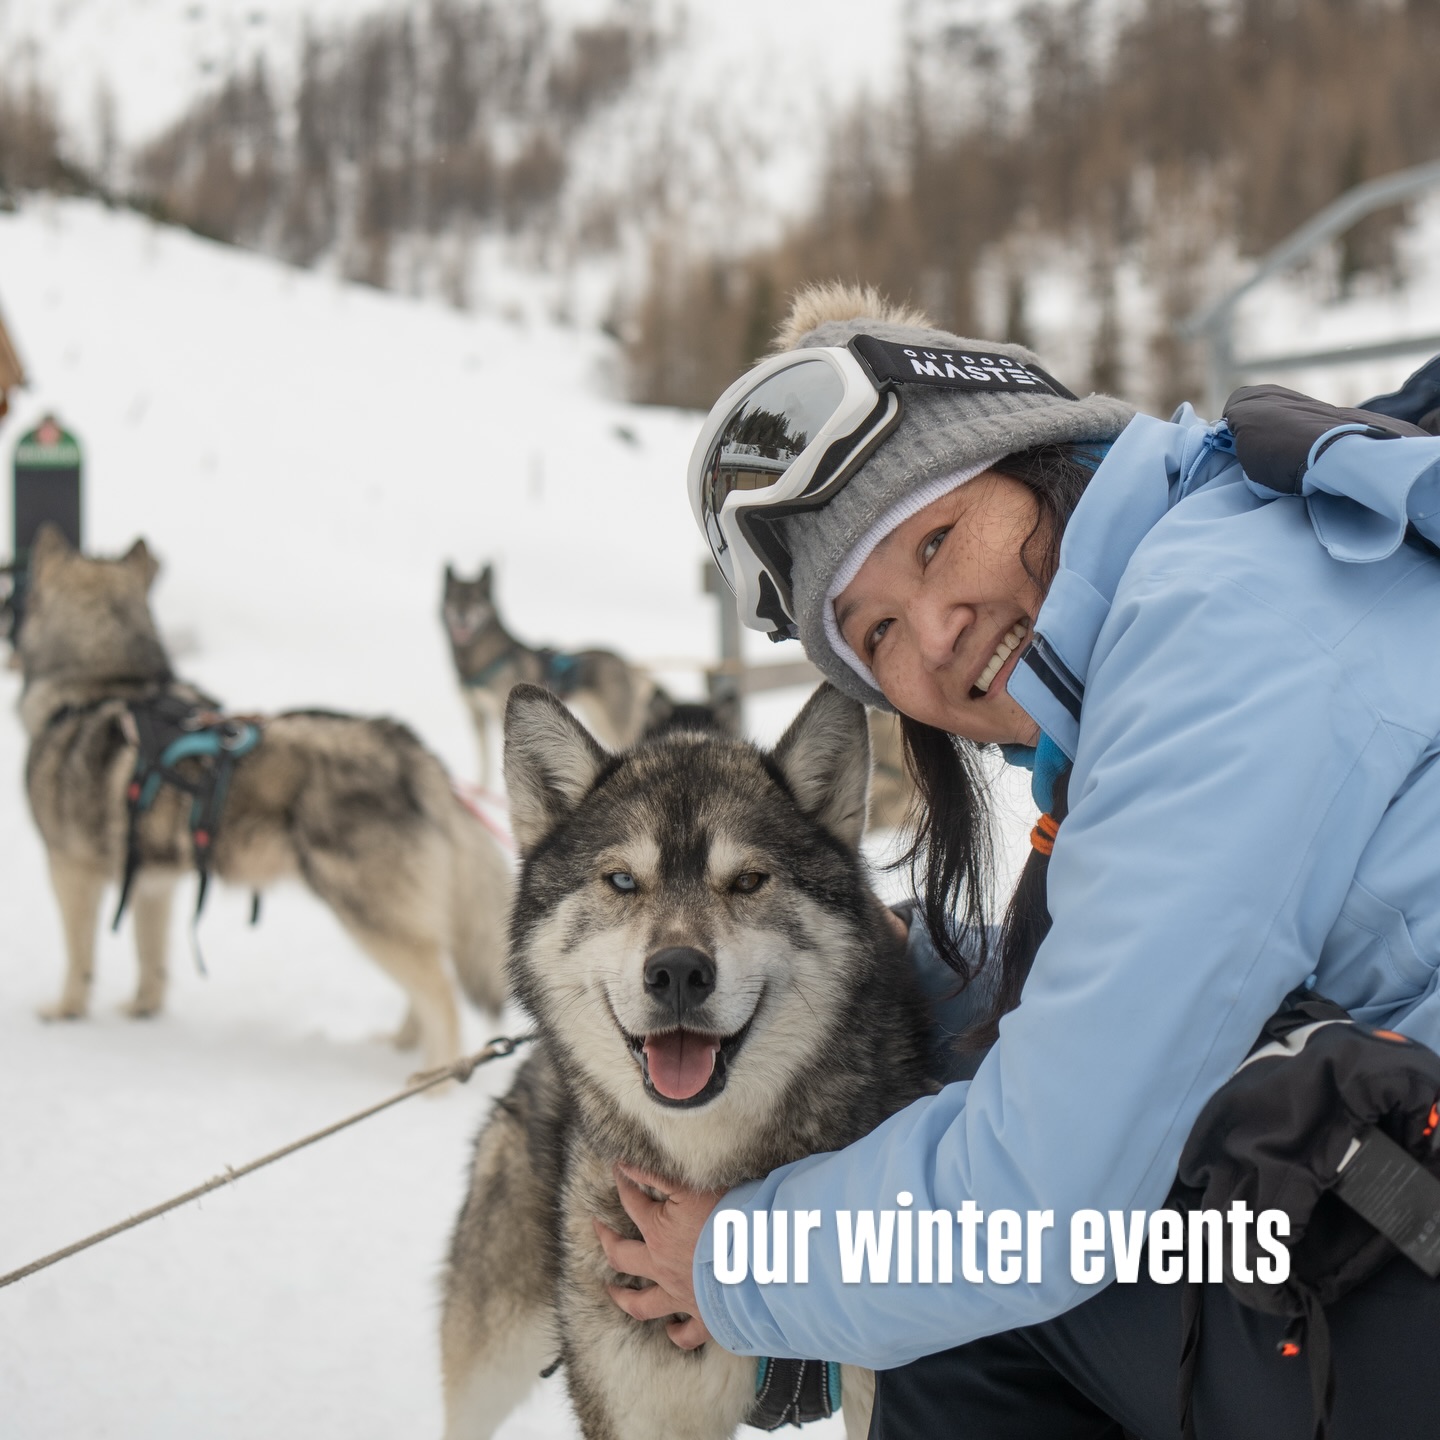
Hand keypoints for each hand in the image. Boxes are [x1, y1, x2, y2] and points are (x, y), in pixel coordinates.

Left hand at [594, 1163, 725, 1350]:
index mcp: (658, 1233)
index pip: (632, 1204)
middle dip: (607, 1243)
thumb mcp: (691, 1186)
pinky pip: (686, 1334)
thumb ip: (655, 1174)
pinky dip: (677, 1334)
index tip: (617, 1172)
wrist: (759, 1262)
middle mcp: (662, 1268)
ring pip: (642, 1304)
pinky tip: (671, 1330)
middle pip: (622, 1258)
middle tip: (599, 1231)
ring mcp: (680, 1295)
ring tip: (614, 1292)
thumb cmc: (729, 1218)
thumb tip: (623, 1165)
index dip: (623, 1185)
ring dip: (624, 1298)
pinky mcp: (703, 1317)